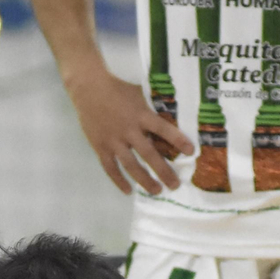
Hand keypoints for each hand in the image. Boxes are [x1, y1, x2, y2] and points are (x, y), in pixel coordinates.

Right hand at [65, 71, 192, 194]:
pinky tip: (129, 191)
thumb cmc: (117, 88)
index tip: (191, 151)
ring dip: (145, 180)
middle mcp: (129, 130)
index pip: (163, 129)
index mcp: (141, 115)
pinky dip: (119, 180)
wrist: (88, 87)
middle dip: (163, 171)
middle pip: (149, 154)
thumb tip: (169, 119)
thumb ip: (150, 109)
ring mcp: (114, 140)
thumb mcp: (138, 94)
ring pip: (131, 165)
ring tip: (157, 191)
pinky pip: (110, 167)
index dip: (177, 140)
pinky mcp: (100, 146)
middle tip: (175, 185)